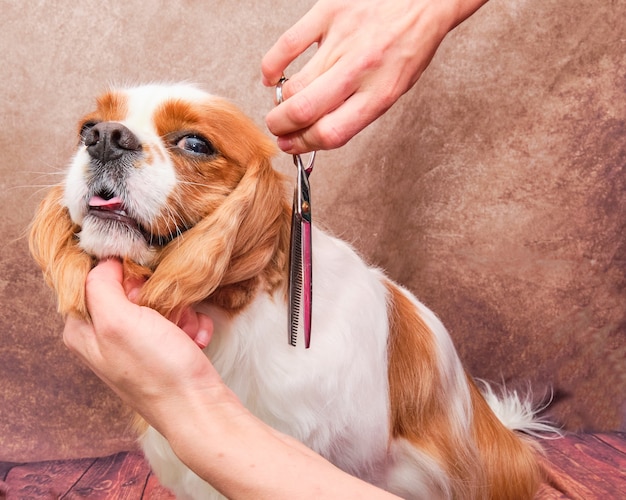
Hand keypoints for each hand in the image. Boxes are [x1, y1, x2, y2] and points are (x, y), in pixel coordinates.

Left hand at [63, 259, 224, 432]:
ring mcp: (136, 343)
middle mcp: (105, 337)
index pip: (90, 278)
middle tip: (166, 310)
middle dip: (156, 293)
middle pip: (129, 288)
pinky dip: (191, 324)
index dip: (119, 273)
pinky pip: (179, 319)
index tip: (140, 282)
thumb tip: (104, 261)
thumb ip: (101, 286)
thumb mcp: (119, 322)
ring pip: (159, 301)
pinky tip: (194, 340)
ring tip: (184, 330)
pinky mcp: (163, 348)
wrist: (199, 407)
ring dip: (180, 309)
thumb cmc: (158, 369)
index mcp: (82, 330)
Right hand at [262, 0, 486, 153]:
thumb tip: (317, 131)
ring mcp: (342, 41)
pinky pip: (288, 45)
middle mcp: (360, 70)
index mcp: (379, 94)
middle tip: (277, 127)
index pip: (330, 133)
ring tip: (281, 103)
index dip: (303, 145)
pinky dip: (272, 66)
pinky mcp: (329, 13)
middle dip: (281, 127)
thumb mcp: (395, 89)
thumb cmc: (410, 45)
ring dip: (279, 102)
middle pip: (304, 111)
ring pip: (294, 84)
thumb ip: (358, 110)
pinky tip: (272, 76)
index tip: (291, 146)